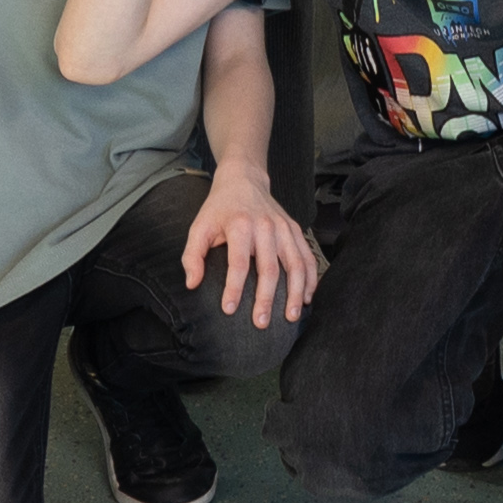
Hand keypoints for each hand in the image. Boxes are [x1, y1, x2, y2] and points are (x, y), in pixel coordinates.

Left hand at [181, 178, 323, 327]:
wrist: (244, 180)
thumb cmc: (219, 209)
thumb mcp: (199, 227)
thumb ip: (192, 255)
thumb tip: (192, 284)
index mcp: (240, 225)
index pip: (239, 262)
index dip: (234, 287)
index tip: (229, 310)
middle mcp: (266, 226)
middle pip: (270, 268)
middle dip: (266, 298)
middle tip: (261, 323)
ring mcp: (284, 228)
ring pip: (295, 264)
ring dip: (294, 293)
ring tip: (291, 316)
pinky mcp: (295, 230)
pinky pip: (307, 257)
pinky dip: (310, 279)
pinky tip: (307, 297)